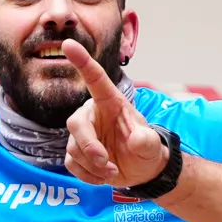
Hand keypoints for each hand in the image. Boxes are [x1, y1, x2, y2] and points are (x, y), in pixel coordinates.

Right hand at [61, 41, 167, 186]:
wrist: (142, 170)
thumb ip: (146, 141)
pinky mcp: (76, 152)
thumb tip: (136, 139)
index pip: (95, 79)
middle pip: (76, 125)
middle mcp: (92, 114)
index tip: (69, 44)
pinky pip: (71, 164)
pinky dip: (88, 175)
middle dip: (90, 148)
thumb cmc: (146, 149)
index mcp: (110, 103)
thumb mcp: (152, 146)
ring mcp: (82, 134)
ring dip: (94, 166)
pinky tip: (103, 177)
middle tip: (108, 164)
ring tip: (113, 171)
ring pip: (73, 148)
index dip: (82, 61)